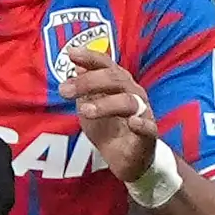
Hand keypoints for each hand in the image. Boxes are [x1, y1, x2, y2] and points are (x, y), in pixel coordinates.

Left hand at [69, 56, 160, 186]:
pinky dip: (142, 124)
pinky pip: (149, 128)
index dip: (91, 57)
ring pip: (129, 101)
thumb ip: (85, 87)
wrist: (128, 161)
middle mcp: (133, 94)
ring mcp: (143, 114)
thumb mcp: (90, 106)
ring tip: (85, 110)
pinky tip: (132, 122)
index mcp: (119, 85)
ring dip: (106, 104)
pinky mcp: (148, 137)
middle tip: (65, 90)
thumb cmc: (110, 129)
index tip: (71, 53)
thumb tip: (76, 64)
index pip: (107, 65)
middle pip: (115, 80)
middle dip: (88, 82)